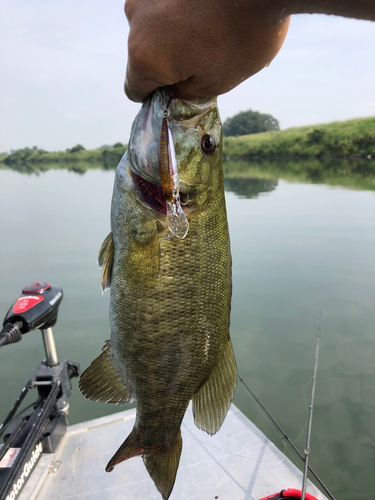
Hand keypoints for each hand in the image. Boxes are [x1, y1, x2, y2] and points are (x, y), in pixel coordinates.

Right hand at [124, 0, 289, 101]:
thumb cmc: (242, 38)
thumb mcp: (214, 83)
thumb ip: (184, 93)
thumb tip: (174, 90)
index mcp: (144, 56)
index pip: (135, 88)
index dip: (157, 95)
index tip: (178, 89)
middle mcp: (136, 21)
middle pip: (142, 56)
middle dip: (167, 62)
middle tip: (202, 59)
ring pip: (152, 27)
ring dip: (173, 34)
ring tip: (208, 30)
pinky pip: (164, 5)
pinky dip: (180, 11)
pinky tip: (206, 10)